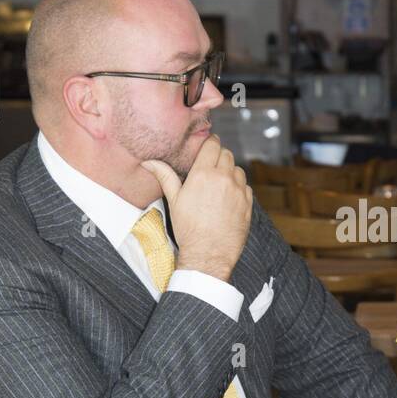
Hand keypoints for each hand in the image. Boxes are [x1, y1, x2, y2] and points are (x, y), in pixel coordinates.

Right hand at [141, 134, 251, 281]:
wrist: (208, 254)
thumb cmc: (188, 229)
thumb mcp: (174, 200)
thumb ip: (165, 176)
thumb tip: (148, 162)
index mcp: (204, 174)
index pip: (212, 144)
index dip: (210, 143)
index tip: (207, 147)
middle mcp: (224, 178)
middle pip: (227, 154)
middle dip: (219, 157)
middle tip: (210, 167)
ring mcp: (239, 191)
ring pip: (238, 169)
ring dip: (230, 172)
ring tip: (218, 185)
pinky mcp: (248, 204)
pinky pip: (246, 187)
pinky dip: (239, 188)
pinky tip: (228, 199)